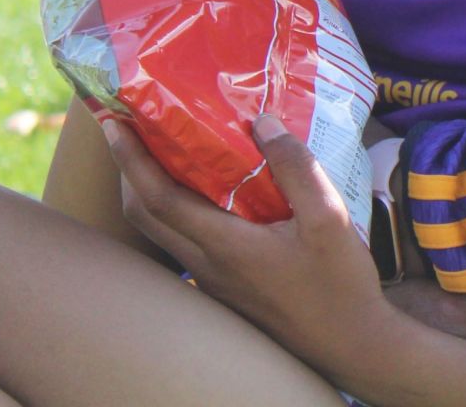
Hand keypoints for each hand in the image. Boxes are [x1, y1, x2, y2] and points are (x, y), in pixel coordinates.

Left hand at [101, 116, 398, 379]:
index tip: (115, 123)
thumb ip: (295, 166)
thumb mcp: (328, 217)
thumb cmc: (339, 284)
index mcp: (226, 246)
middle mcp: (208, 265)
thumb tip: (261, 121)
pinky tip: (204, 189)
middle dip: (128, 171)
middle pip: (147, 217)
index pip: (160, 199)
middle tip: (129, 128)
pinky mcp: (228, 286)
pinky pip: (185, 242)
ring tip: (161, 150)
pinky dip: (175, 209)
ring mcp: (215, 280)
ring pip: (162, 232)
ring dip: (149, 190)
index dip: (132, 160)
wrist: (350, 344)